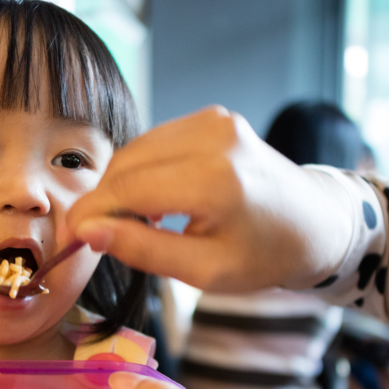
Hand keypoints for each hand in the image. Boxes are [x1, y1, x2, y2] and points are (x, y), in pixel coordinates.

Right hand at [60, 107, 352, 291]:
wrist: (315, 223)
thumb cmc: (264, 256)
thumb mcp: (206, 271)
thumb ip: (145, 250)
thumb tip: (89, 232)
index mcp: (215, 180)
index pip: (128, 189)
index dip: (93, 214)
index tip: (73, 239)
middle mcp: (214, 138)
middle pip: (128, 163)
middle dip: (104, 200)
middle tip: (96, 236)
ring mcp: (215, 121)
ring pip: (138, 149)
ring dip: (123, 185)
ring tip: (134, 223)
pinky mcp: (214, 117)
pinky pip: (158, 142)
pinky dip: (145, 170)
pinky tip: (156, 201)